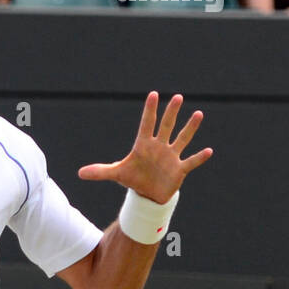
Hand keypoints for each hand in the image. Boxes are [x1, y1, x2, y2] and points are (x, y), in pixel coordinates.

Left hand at [78, 92, 211, 204]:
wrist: (148, 193)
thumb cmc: (134, 178)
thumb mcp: (116, 174)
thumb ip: (100, 171)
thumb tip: (79, 173)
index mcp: (144, 145)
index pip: (146, 124)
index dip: (149, 111)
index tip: (153, 95)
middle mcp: (160, 146)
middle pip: (166, 126)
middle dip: (171, 113)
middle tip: (177, 97)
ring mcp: (171, 156)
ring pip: (182, 139)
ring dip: (190, 128)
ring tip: (198, 114)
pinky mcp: (179, 169)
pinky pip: (191, 161)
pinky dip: (199, 157)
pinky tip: (208, 151)